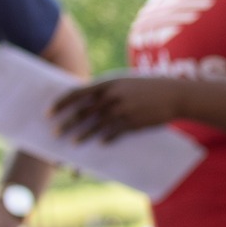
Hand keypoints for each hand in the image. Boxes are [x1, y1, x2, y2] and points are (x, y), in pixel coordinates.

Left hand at [51, 76, 186, 142]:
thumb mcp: (126, 81)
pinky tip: (100, 145)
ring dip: (82, 135)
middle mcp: (113, 96)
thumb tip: (87, 98)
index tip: (49, 111)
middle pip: (83, 111)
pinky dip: (105, 139)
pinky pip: (114, 133)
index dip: (61, 102)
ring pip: (96, 125)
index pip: (77, 92)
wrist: (176, 94)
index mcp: (108, 82)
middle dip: (67, 122)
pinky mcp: (134, 123)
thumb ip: (107, 88)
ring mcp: (123, 110)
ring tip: (73, 143)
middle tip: (55, 132)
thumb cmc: (149, 86)